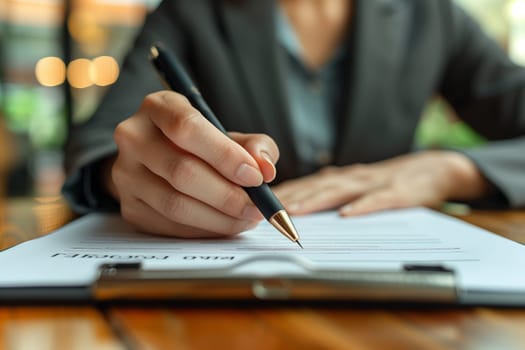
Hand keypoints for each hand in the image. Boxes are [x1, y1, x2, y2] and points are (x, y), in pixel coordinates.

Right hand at [104, 91, 278, 237]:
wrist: (158, 160)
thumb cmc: (198, 143)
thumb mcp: (226, 133)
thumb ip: (253, 145)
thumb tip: (265, 169)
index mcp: (159, 107)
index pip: (187, 128)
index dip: (225, 156)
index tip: (255, 177)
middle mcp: (134, 137)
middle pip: (182, 171)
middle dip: (228, 195)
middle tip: (256, 207)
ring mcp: (126, 174)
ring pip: (175, 204)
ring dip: (219, 218)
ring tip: (246, 218)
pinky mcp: (129, 207)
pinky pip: (170, 226)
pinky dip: (205, 230)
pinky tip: (225, 224)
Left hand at [273, 151, 491, 215]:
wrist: (434, 169)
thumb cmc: (389, 180)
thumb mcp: (356, 184)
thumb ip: (330, 191)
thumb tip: (296, 202)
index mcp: (341, 177)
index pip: (306, 184)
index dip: (282, 193)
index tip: (257, 203)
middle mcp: (352, 177)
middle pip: (316, 186)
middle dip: (289, 197)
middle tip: (264, 209)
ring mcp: (374, 183)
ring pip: (340, 191)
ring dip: (316, 200)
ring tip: (293, 211)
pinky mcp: (398, 192)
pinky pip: (378, 200)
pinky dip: (362, 207)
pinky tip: (347, 215)